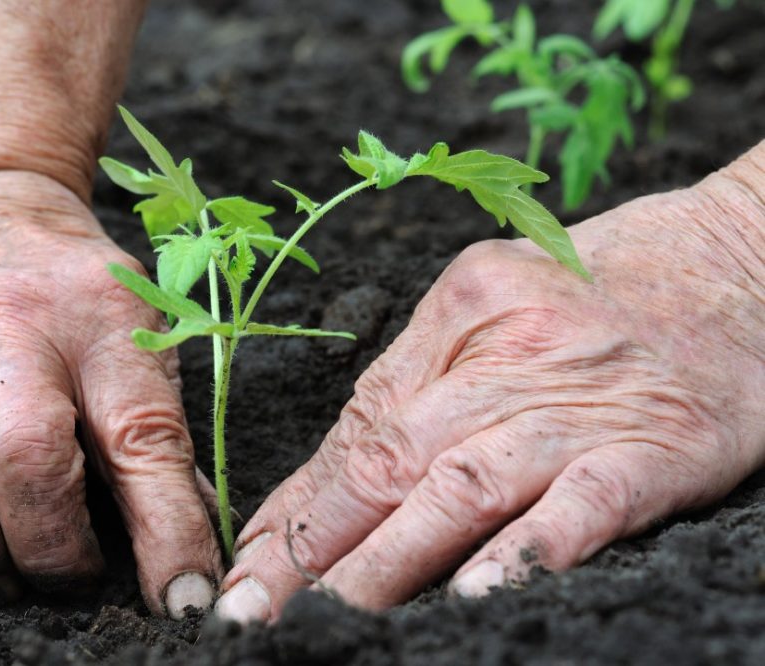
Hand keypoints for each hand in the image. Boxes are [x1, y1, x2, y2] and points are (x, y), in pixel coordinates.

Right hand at [0, 171, 220, 617]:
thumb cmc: (67, 286)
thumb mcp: (132, 330)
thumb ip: (154, 431)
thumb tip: (188, 545)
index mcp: (103, 323)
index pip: (144, 437)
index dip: (168, 530)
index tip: (184, 601)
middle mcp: (13, 326)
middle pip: (28, 452)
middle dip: (50, 545)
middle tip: (66, 583)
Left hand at [215, 166, 764, 622]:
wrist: (744, 257)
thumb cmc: (608, 290)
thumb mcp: (496, 307)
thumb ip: (421, 387)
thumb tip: (329, 484)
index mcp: (457, 314)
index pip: (357, 426)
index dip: (297, 505)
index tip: (250, 563)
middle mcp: (505, 353)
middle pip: (390, 458)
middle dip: (313, 545)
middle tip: (255, 609)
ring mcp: (579, 401)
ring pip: (462, 485)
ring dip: (388, 560)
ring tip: (332, 617)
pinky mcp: (656, 444)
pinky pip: (582, 504)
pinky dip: (524, 551)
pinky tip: (474, 595)